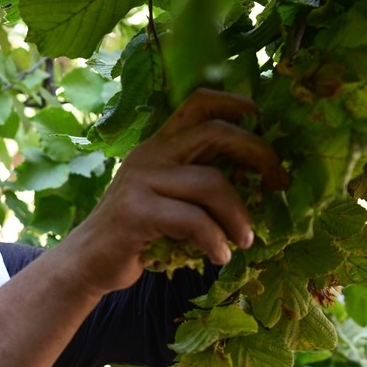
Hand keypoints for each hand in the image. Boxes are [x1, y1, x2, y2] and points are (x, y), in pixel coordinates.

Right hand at [69, 89, 287, 294]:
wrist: (88, 263)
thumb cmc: (138, 234)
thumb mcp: (168, 198)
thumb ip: (199, 183)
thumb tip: (260, 182)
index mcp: (159, 145)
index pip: (199, 103)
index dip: (237, 104)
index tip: (265, 124)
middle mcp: (150, 154)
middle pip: (215, 132)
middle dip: (259, 154)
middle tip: (279, 183)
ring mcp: (140, 181)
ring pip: (211, 183)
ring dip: (238, 216)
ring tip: (245, 240)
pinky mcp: (136, 212)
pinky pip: (194, 220)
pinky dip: (216, 241)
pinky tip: (219, 257)